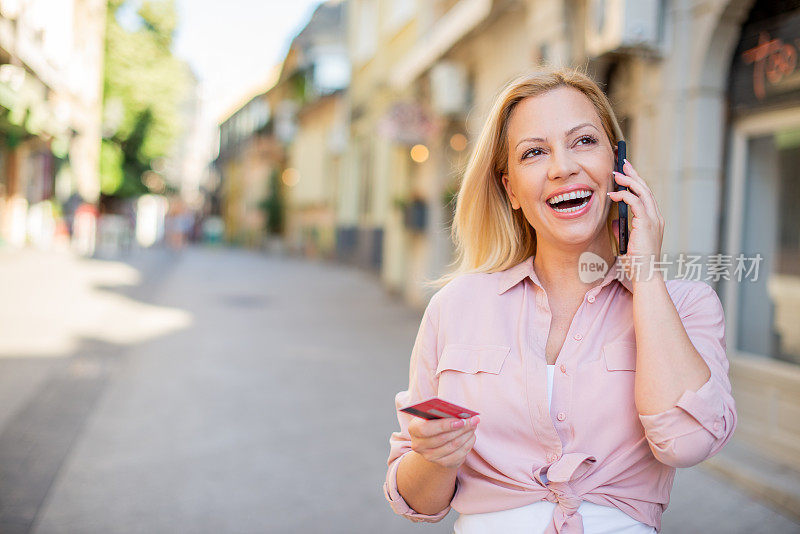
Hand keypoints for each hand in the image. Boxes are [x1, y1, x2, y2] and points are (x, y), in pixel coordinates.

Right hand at [408, 415, 479, 469]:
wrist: (433, 439)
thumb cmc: (435, 420)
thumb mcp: (434, 413)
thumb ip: (443, 411)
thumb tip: (461, 413)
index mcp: (414, 429)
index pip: (426, 429)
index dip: (444, 425)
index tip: (461, 421)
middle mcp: (418, 445)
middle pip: (442, 438)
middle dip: (461, 428)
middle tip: (474, 420)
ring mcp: (429, 456)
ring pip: (452, 446)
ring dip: (466, 435)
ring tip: (474, 426)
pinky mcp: (442, 463)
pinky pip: (458, 455)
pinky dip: (467, 445)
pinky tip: (471, 436)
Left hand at [607, 159, 664, 282]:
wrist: (645, 274)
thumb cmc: (637, 263)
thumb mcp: (627, 243)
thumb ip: (622, 231)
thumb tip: (614, 221)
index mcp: (654, 221)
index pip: (646, 196)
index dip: (636, 183)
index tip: (626, 173)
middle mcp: (656, 218)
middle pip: (646, 189)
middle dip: (634, 175)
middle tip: (623, 163)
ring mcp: (654, 220)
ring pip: (643, 192)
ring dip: (628, 181)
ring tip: (616, 174)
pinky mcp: (647, 224)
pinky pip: (635, 202)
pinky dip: (624, 195)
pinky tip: (613, 194)